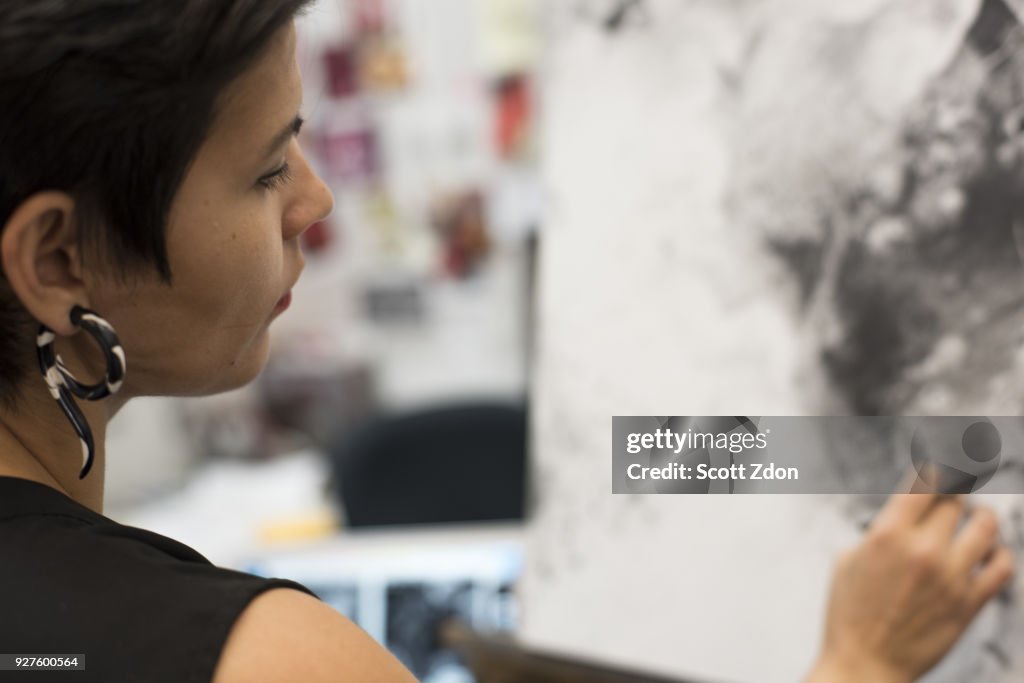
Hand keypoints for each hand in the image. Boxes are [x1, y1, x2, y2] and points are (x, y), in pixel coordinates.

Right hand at [806, 487, 1014, 682]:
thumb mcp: (848, 560)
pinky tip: (988, 554)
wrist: (865, 664)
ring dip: (982, 517)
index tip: (940, 465)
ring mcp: (950, 577)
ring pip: (986, 526)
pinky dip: (998, 554)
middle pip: (956, 500)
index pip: (925, 482)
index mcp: (886, 534)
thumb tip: (901, 516)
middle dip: (955, 494)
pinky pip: (1002, 566)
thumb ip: (877, 532)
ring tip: (977, 520)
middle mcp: (922, 550)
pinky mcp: (969, 603)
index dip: (936, 468)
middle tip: (954, 494)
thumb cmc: (849, 613)